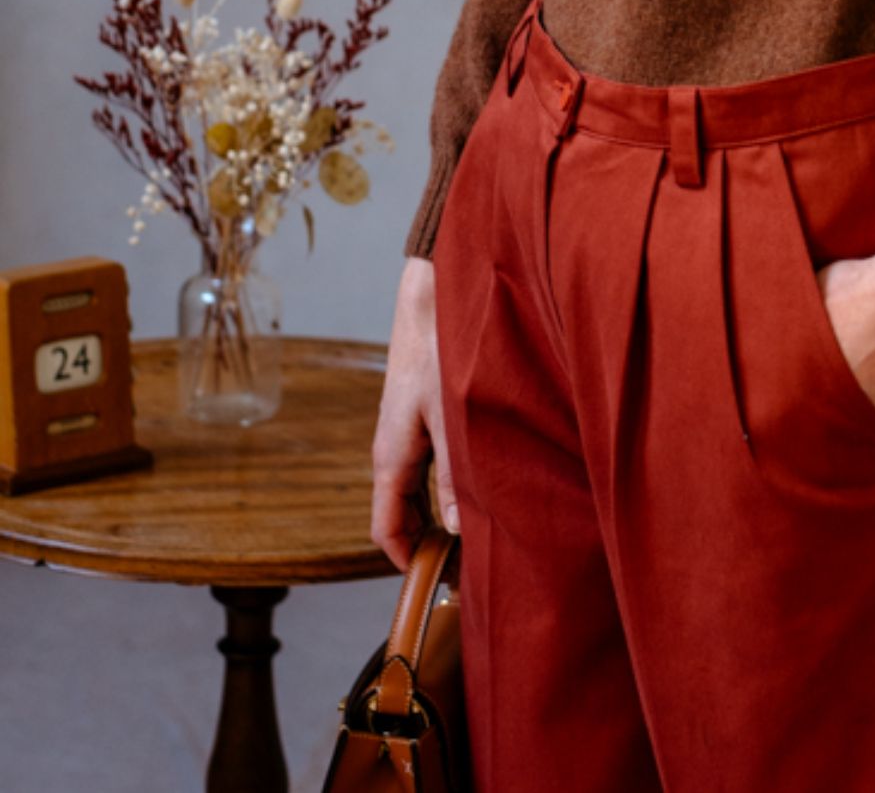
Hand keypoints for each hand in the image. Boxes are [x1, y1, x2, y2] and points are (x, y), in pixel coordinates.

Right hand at [370, 256, 458, 571]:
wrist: (434, 291)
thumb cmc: (442, 346)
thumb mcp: (452, 416)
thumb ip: (455, 473)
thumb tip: (454, 529)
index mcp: (390, 455)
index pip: (386, 528)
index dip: (407, 563)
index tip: (437, 586)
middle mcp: (394, 447)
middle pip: (403, 513)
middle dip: (429, 543)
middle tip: (471, 565)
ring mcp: (407, 430)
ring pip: (419, 488)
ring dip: (442, 511)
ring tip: (483, 530)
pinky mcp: (424, 412)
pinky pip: (430, 463)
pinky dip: (449, 482)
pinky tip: (482, 482)